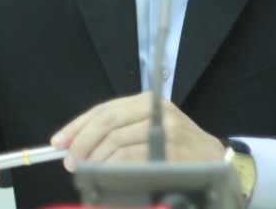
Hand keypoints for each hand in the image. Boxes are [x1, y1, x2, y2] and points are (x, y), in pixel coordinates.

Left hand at [50, 92, 224, 170]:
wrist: (216, 159)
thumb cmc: (178, 147)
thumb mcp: (148, 129)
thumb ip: (118, 131)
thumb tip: (77, 145)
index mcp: (145, 101)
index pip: (102, 109)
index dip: (77, 126)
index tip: (59, 141)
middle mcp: (153, 108)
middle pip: (106, 121)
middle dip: (82, 142)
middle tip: (70, 160)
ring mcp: (163, 127)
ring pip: (116, 139)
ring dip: (94, 157)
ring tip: (86, 169)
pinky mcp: (169, 147)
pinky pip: (131, 156)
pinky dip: (112, 166)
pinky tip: (106, 173)